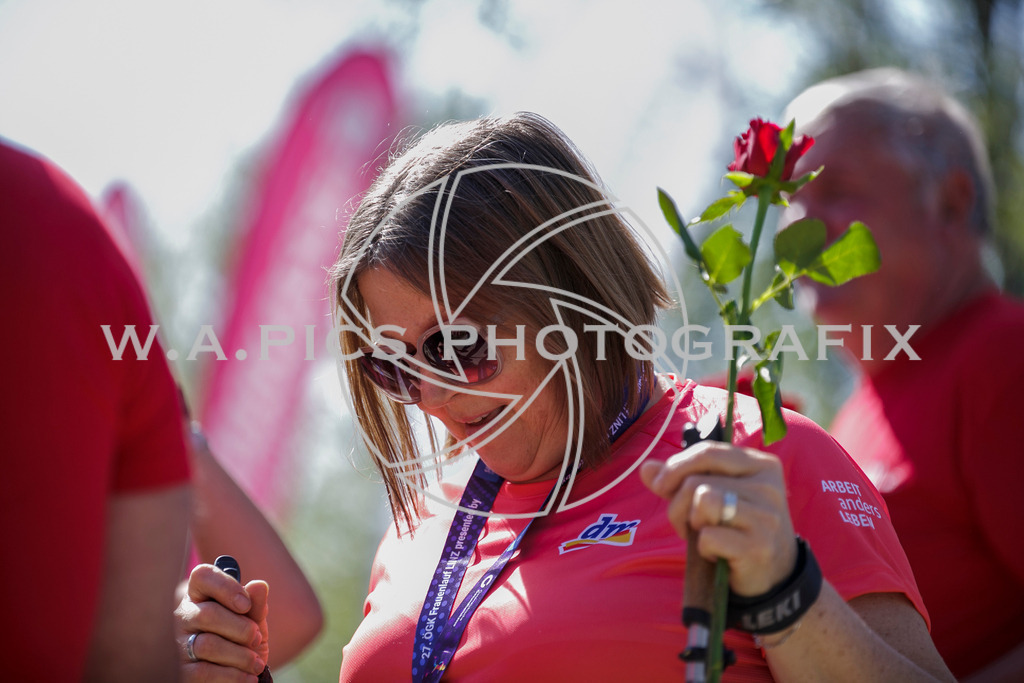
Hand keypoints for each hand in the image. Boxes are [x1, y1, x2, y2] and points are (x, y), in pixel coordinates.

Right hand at [175, 563, 269, 681]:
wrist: (239, 674)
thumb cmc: (244, 640)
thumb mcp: (254, 621)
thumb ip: (256, 605)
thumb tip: (259, 585)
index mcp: (201, 594)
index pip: (203, 576)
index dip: (225, 587)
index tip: (246, 604)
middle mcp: (183, 615)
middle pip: (207, 614)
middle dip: (240, 628)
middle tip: (256, 638)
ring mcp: (178, 644)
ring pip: (207, 645)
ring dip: (239, 655)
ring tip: (256, 662)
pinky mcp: (180, 671)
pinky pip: (204, 672)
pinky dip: (232, 676)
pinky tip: (248, 677)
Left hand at [640, 440, 797, 595]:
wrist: (773, 575)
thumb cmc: (737, 529)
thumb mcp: (713, 497)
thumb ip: (681, 480)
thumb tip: (647, 468)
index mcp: (761, 464)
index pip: (707, 452)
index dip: (675, 467)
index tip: (660, 486)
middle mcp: (769, 486)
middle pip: (697, 481)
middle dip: (679, 505)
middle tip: (687, 524)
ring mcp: (766, 516)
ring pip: (703, 502)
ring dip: (693, 524)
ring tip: (704, 535)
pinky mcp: (758, 546)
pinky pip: (708, 536)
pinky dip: (703, 548)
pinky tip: (717, 554)